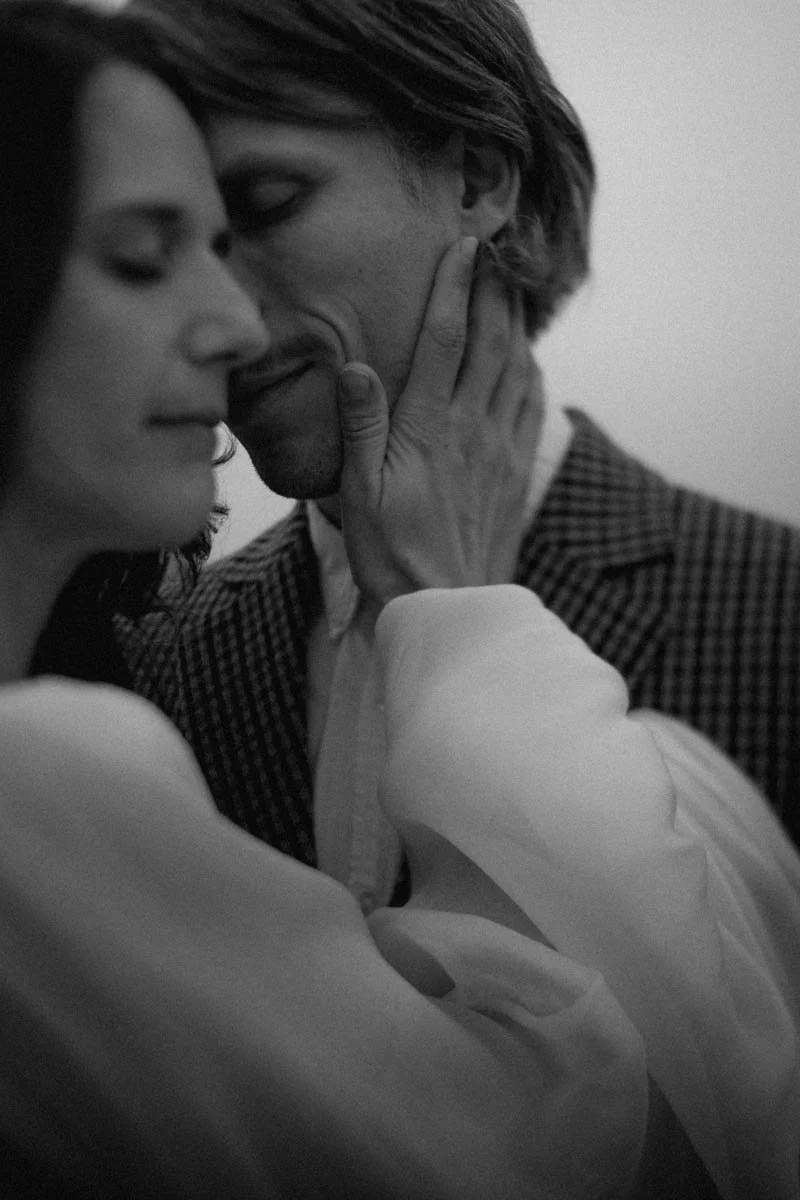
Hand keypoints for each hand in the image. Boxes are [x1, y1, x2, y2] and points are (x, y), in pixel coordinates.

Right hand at [336, 237, 543, 608]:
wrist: (448, 605)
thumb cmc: (392, 552)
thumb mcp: (358, 492)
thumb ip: (360, 426)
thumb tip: (356, 365)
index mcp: (428, 427)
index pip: (444, 340)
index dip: (454, 288)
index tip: (463, 245)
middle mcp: (471, 428)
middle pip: (490, 342)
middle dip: (493, 290)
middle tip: (498, 249)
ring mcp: (499, 449)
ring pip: (516, 368)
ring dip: (517, 322)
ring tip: (515, 287)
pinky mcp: (515, 472)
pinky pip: (532, 407)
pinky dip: (533, 372)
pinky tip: (530, 358)